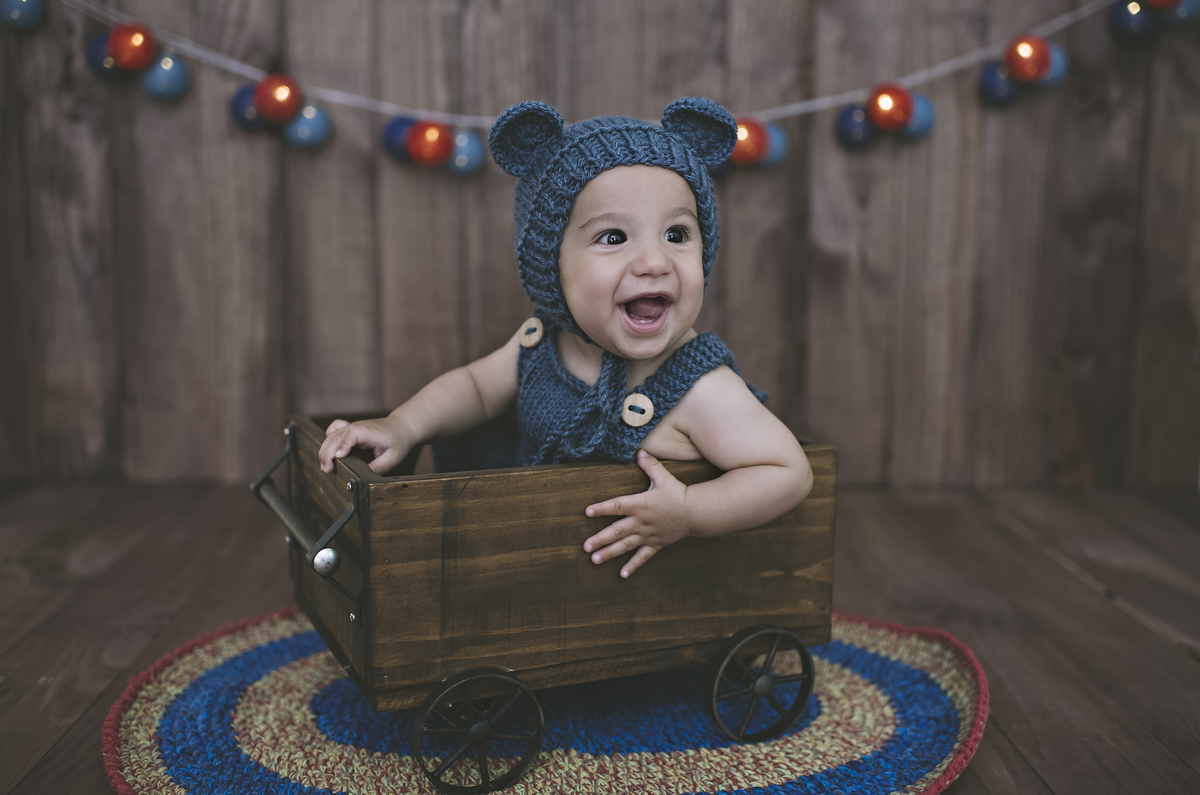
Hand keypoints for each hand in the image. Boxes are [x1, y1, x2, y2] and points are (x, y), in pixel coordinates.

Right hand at [318, 417, 411, 473]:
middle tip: (326, 470)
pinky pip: (334, 430)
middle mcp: (357, 427)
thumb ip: (377, 467)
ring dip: (325, 450)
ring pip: (331, 435)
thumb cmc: (398, 441)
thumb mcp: (392, 457)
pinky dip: (328, 439)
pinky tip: (328, 451)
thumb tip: (364, 479)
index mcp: (368, 431)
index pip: (350, 435)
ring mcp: (352, 427)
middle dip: (328, 453)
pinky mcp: (350, 429)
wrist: (401, 427)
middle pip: (336, 436)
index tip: (336, 459)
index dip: (342, 446)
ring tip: (325, 466)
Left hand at [583, 450, 688, 577]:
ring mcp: (648, 535)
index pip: (617, 506)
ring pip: (625, 546)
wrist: (695, 512)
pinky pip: (642, 557)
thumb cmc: (678, 493)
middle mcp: (641, 522)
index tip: (587, 512)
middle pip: (617, 531)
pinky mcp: (655, 544)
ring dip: (609, 553)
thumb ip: (650, 465)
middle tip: (585, 546)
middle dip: (600, 539)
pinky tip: (622, 575)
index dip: (602, 508)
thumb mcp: (663, 477)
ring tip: (594, 559)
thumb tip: (640, 452)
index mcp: (640, 504)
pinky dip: (632, 566)